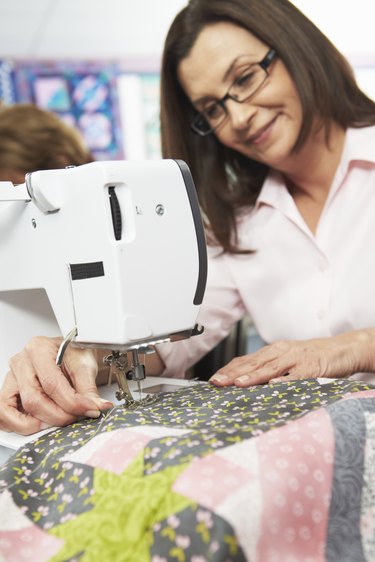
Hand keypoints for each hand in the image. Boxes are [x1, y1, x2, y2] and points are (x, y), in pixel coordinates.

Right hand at [0, 336, 112, 434]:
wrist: (71, 354)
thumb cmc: (74, 355)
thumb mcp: (85, 365)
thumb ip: (89, 389)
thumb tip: (96, 407)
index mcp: (38, 349)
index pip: (52, 384)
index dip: (72, 402)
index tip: (90, 409)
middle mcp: (21, 362)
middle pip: (33, 400)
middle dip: (58, 416)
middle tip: (77, 417)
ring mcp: (12, 378)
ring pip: (12, 410)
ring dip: (35, 424)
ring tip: (56, 423)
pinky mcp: (9, 392)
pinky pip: (3, 413)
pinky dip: (17, 424)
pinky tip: (37, 424)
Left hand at [209, 330, 373, 386]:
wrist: (342, 349)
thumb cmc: (313, 357)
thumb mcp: (287, 360)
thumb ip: (269, 369)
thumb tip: (246, 382)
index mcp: (273, 351)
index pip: (246, 360)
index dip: (228, 369)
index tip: (213, 379)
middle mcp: (281, 352)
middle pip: (253, 363)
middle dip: (233, 373)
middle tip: (216, 383)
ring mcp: (296, 359)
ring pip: (271, 367)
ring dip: (253, 375)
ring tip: (238, 383)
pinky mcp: (311, 367)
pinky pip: (297, 375)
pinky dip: (284, 379)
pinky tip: (273, 384)